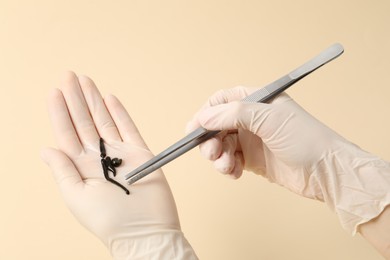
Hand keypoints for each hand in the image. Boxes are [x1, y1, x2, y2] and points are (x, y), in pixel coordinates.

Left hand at [41, 72, 179, 250]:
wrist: (145, 230)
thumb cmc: (110, 220)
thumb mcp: (77, 197)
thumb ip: (62, 170)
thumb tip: (46, 149)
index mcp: (81, 167)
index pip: (67, 134)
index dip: (60, 113)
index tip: (54, 92)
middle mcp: (99, 157)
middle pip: (84, 122)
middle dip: (75, 99)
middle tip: (69, 75)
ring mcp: (120, 153)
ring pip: (104, 120)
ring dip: (93, 100)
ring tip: (85, 81)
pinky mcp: (139, 153)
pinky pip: (128, 127)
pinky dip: (119, 113)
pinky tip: (109, 98)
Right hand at [187, 86, 343, 198]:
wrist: (326, 171)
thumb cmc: (306, 138)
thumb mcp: (268, 118)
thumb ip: (233, 113)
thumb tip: (204, 116)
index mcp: (257, 101)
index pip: (222, 101)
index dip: (205, 113)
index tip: (194, 129)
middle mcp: (252, 119)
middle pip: (217, 125)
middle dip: (210, 140)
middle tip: (211, 153)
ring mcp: (252, 140)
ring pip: (222, 145)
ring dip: (219, 157)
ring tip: (227, 166)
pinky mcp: (254, 160)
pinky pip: (231, 161)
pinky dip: (228, 168)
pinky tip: (235, 173)